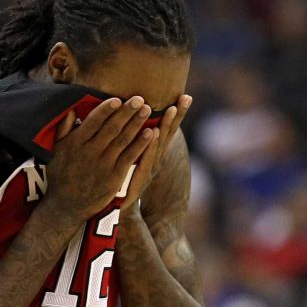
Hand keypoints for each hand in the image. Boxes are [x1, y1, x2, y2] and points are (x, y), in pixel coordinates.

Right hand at [43, 96, 154, 222]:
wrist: (67, 206)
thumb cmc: (61, 175)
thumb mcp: (55, 151)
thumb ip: (63, 129)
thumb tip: (71, 109)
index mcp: (75, 143)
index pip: (93, 122)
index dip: (106, 109)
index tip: (117, 99)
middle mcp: (90, 152)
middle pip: (112, 128)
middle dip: (127, 112)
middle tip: (140, 98)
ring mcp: (103, 165)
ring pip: (123, 140)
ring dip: (136, 123)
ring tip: (147, 110)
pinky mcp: (114, 177)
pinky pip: (130, 157)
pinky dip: (141, 144)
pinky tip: (151, 133)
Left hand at [121, 94, 191, 209]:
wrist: (120, 212)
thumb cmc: (122, 183)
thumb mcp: (129, 160)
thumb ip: (132, 143)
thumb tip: (137, 124)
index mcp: (152, 153)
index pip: (167, 129)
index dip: (176, 114)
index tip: (184, 95)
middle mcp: (155, 158)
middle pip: (169, 132)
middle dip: (178, 115)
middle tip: (186, 97)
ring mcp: (150, 167)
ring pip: (160, 142)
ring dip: (167, 125)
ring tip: (172, 108)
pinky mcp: (140, 175)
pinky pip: (147, 156)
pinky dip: (152, 144)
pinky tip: (155, 131)